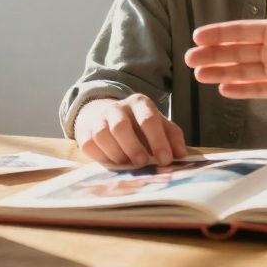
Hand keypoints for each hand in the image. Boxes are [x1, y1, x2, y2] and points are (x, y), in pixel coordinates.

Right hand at [73, 95, 187, 166]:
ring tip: (126, 164)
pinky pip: (88, 144)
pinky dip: (100, 156)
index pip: (148, 119)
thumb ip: (172, 137)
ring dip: (116, 153)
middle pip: (121, 126)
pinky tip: (112, 163)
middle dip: (133, 148)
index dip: (158, 141)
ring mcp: (99, 118)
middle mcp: (118, 107)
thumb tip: (181, 154)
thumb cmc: (140, 125)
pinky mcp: (85, 131)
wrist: (109, 116)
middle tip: (142, 163)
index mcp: (140, 103)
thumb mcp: (160, 125)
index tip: (165, 160)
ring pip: (102, 134)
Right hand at [185, 0, 266, 107]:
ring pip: (243, 72)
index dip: (220, 34)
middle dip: (213, 55)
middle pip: (237, 52)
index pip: (243, 31)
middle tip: (190, 59)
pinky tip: (223, 90)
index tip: (198, 36)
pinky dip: (241, 90)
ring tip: (199, 76)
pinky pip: (258, 90)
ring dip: (221, 72)